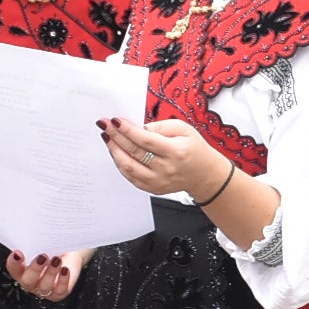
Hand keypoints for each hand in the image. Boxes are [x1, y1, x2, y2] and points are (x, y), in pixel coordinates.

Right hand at [7, 248, 88, 300]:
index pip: (13, 269)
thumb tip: (33, 230)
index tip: (18, 252)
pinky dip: (63, 280)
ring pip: (44, 286)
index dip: (13, 263)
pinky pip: (60, 290)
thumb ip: (34, 241)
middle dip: (34, 269)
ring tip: (57, 260)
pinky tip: (65, 269)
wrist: (69, 254)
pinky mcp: (58, 292)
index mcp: (21, 270)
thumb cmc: (51, 248)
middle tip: (42, 256)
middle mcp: (30, 281)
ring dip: (50, 273)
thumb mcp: (41, 244)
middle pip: (28, 280)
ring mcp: (44, 288)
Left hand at [103, 115, 230, 203]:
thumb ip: (162, 126)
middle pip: (134, 152)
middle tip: (104, 125)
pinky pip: (131, 177)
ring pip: (128, 167)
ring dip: (114, 151)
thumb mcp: (185, 129)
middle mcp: (166, 168)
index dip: (127, 129)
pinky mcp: (153, 188)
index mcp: (175, 151)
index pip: (145, 140)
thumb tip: (140, 127)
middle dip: (116, 136)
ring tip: (108, 138)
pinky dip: (120, 164)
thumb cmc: (194, 149)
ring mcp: (158, 181)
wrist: (204, 174)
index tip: (114, 120)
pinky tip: (116, 153)